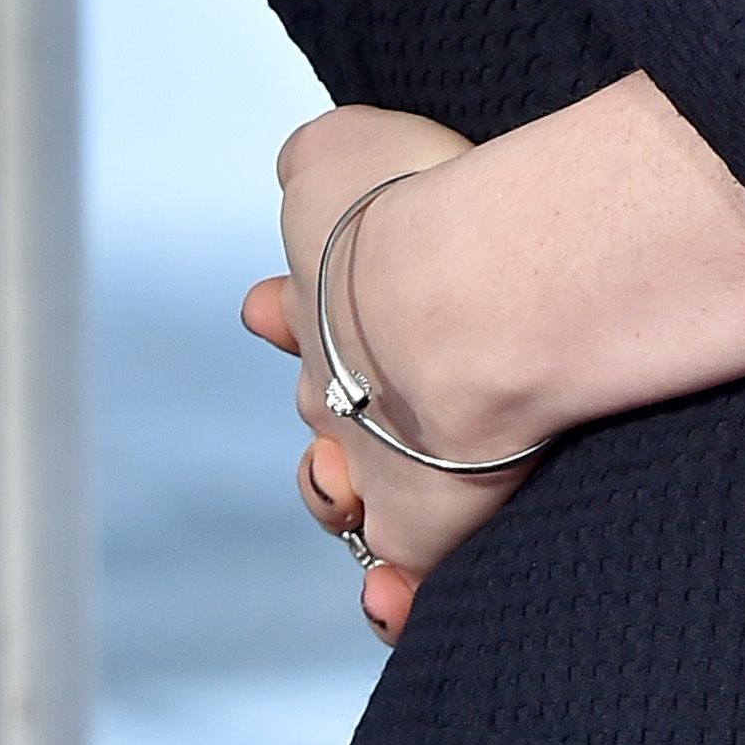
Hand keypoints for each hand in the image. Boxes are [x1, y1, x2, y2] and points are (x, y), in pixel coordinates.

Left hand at [240, 102, 521, 641]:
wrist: (463, 297)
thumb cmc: (414, 213)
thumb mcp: (341, 149)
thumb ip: (322, 159)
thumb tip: (305, 164)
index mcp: (315, 303)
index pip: (297, 316)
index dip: (295, 314)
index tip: (281, 308)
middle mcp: (333, 392)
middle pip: (324, 412)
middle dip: (342, 406)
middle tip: (383, 390)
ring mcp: (371, 468)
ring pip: (349, 503)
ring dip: (360, 498)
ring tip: (390, 486)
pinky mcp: (421, 530)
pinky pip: (405, 579)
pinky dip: (400, 592)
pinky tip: (393, 595)